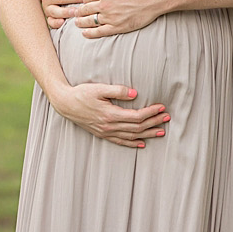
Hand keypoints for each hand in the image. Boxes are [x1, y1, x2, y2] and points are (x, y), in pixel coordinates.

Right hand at [48, 83, 168, 147]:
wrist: (65, 104)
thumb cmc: (82, 93)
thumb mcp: (99, 88)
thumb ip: (118, 91)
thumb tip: (136, 93)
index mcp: (110, 115)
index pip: (137, 116)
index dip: (151, 112)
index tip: (162, 107)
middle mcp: (109, 126)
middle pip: (137, 127)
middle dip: (154, 123)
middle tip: (167, 118)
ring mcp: (105, 132)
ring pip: (131, 136)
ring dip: (147, 134)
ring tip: (161, 131)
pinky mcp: (101, 134)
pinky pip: (119, 141)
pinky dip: (132, 143)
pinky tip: (142, 143)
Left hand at [73, 0, 166, 37]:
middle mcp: (105, 5)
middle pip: (84, 9)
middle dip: (78, 10)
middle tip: (75, 11)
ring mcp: (111, 17)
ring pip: (89, 21)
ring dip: (81, 22)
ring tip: (78, 21)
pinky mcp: (119, 27)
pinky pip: (99, 32)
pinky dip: (89, 33)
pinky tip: (85, 32)